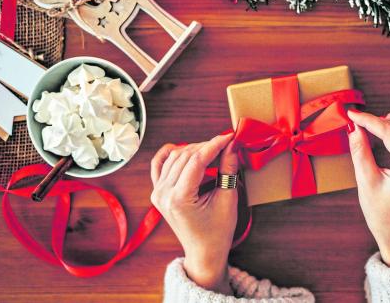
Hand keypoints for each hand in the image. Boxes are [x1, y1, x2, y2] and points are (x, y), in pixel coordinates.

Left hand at [150, 133, 238, 294]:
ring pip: (174, 157)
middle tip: (226, 144)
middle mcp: (163, 194)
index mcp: (179, 199)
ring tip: (213, 151)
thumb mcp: (227, 200)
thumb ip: (228, 169)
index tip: (229, 136)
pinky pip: (159, 165)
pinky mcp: (158, 192)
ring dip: (194, 149)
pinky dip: (170, 154)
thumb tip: (231, 145)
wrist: (204, 252)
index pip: (197, 160)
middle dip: (207, 146)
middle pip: (185, 156)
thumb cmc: (217, 232)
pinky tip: (183, 149)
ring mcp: (158, 193)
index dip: (214, 145)